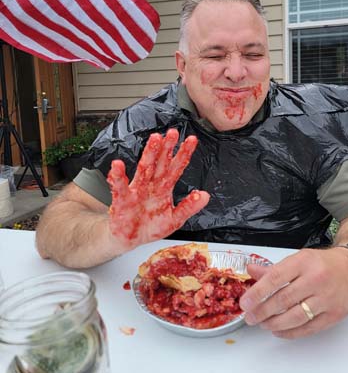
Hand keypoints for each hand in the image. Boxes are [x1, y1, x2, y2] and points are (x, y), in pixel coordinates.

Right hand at [107, 129, 209, 243]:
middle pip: (160, 163)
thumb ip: (189, 207)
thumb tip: (205, 196)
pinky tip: (117, 165)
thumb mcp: (175, 219)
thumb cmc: (151, 226)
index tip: (192, 140)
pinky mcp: (122, 200)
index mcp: (165, 187)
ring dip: (149, 154)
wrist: (130, 239)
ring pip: (144, 169)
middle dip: (167, 148)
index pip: (176, 167)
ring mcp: (137, 190)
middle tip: (173, 133)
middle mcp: (151, 185)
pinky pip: (119, 187)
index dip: (184, 153)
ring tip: (154, 140)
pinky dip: (118, 176)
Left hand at [239, 247, 347, 338]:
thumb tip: (251, 271)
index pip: (276, 278)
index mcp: (304, 262)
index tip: (245, 303)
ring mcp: (328, 298)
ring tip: (263, 324)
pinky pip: (309, 328)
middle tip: (250, 317)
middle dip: (262, 311)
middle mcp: (316, 279)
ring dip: (275, 323)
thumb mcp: (297, 259)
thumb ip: (273, 268)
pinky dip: (291, 332)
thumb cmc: (321, 264)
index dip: (258, 292)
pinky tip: (279, 330)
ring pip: (296, 316)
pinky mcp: (335, 314)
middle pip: (284, 299)